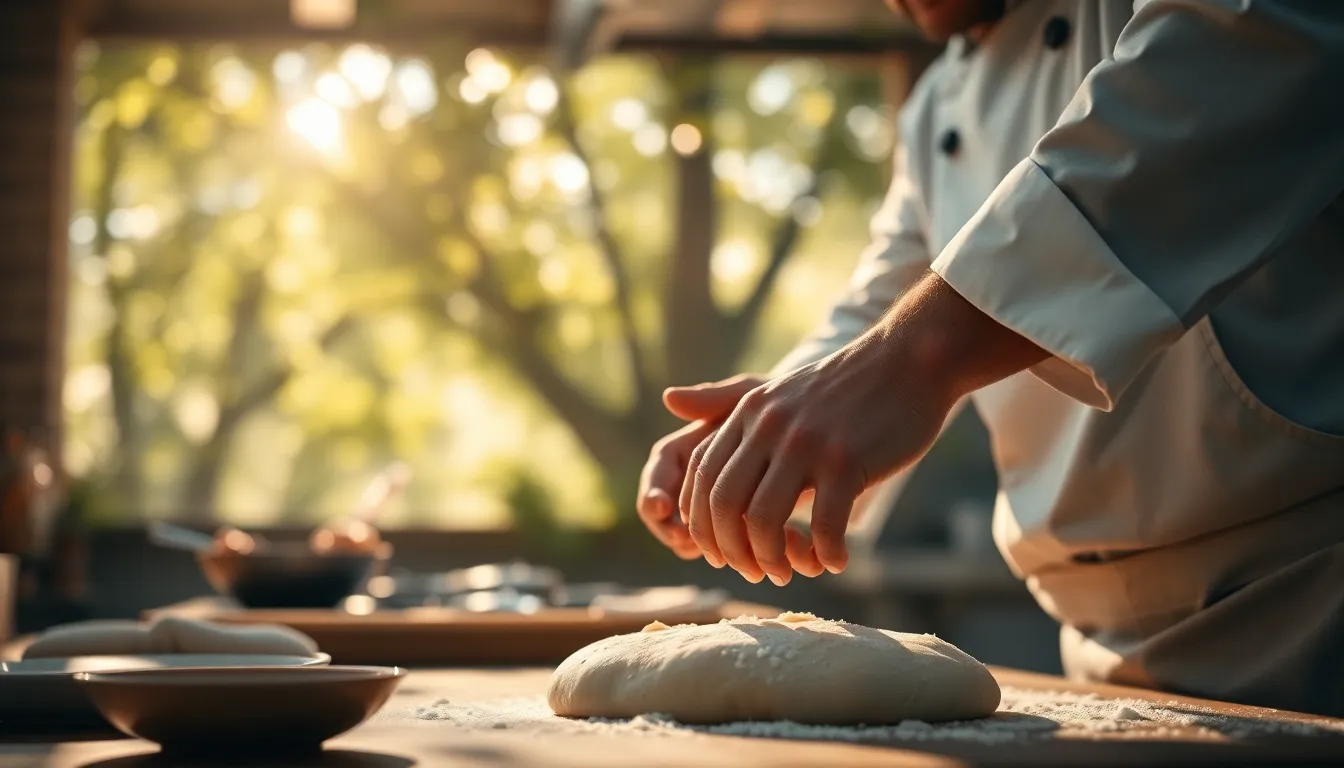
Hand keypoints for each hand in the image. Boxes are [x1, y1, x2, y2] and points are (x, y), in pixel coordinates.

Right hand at [636, 375, 762, 559]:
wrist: (819, 426)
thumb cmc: (780, 402)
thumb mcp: (753, 396)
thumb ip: (714, 398)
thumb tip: (668, 397)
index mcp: (690, 448)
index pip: (658, 474)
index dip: (653, 491)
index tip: (660, 506)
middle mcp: (702, 482)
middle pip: (668, 516)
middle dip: (674, 532)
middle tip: (684, 541)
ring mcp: (725, 507)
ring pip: (702, 540)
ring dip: (716, 548)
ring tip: (730, 544)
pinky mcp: (752, 525)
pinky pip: (741, 549)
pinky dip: (753, 552)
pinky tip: (765, 545)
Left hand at [680, 273, 1046, 585]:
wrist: (909, 360)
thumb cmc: (844, 385)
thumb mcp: (776, 389)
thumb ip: (723, 403)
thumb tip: (668, 398)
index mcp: (749, 414)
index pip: (702, 479)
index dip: (703, 525)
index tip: (720, 553)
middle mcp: (769, 427)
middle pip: (724, 505)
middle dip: (732, 551)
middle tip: (754, 572)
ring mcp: (806, 444)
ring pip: (763, 521)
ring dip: (772, 560)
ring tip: (790, 571)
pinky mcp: (847, 461)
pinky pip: (824, 526)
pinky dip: (826, 555)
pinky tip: (837, 560)